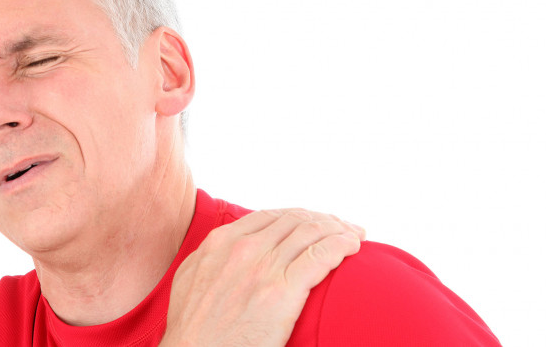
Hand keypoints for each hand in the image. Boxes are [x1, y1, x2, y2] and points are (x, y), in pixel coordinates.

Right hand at [160, 209, 365, 346]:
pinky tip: (352, 247)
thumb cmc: (193, 331)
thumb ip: (212, 260)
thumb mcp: (191, 280)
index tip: (314, 222)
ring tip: (354, 235)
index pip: (271, 216)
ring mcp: (263, 267)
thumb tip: (227, 253)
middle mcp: (243, 248)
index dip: (299, 215)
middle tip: (342, 227)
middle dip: (324, 219)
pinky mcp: (282, 291)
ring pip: (312, 232)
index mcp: (220, 243)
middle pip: (295, 219)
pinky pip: (321, 255)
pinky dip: (342, 245)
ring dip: (339, 229)